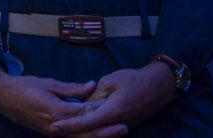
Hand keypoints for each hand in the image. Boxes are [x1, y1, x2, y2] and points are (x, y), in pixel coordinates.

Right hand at [0, 62, 119, 135]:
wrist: (4, 97)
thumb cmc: (25, 87)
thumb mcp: (49, 83)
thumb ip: (72, 88)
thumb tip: (92, 85)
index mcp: (57, 112)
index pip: (84, 114)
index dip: (101, 112)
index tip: (117, 109)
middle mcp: (57, 127)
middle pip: (86, 134)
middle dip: (106, 132)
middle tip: (124, 128)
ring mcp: (54, 132)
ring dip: (97, 136)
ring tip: (115, 133)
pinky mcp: (51, 133)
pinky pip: (72, 137)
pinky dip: (85, 136)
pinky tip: (94, 133)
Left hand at [49, 62, 174, 135]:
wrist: (158, 86)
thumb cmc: (133, 80)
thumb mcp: (110, 81)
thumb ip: (94, 94)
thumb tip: (82, 104)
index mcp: (111, 112)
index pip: (85, 122)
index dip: (69, 125)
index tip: (53, 125)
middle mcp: (115, 124)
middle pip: (90, 132)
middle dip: (71, 132)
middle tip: (53, 129)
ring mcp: (120, 126)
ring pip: (97, 133)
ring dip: (81, 132)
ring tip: (63, 129)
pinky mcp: (123, 125)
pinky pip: (104, 130)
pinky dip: (92, 130)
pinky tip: (81, 126)